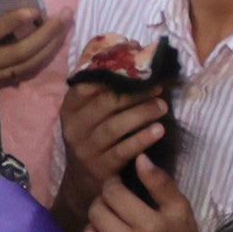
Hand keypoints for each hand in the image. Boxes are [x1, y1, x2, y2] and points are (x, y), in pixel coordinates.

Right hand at [0, 0, 68, 104]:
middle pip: (17, 55)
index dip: (12, 23)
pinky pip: (12, 77)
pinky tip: (44, 44)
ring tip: (62, 28)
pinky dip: (31, 61)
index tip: (34, 10)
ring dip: (46, 48)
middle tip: (65, 15)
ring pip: (21, 69)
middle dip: (46, 35)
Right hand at [54, 80, 168, 223]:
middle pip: (104, 105)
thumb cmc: (93, 139)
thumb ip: (104, 89)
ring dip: (141, 114)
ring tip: (162, 107)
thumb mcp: (89, 115)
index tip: (138, 68)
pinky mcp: (101, 168)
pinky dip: (142, 139)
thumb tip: (133, 49)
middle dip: (134, 94)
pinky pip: (123, 150)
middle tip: (158, 87)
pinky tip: (159, 131)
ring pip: (114, 127)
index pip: (87, 85)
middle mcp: (74, 128)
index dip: (112, 75)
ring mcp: (86, 149)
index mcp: (70, 109)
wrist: (83, 182)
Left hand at [77, 155, 200, 231]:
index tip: (117, 189)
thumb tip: (139, 158)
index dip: (112, 186)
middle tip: (111, 208)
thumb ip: (160, 182)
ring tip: (107, 228)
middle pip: (96, 213)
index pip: (113, 194)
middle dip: (101, 204)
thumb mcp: (180, 209)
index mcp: (152, 225)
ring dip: (94, 228)